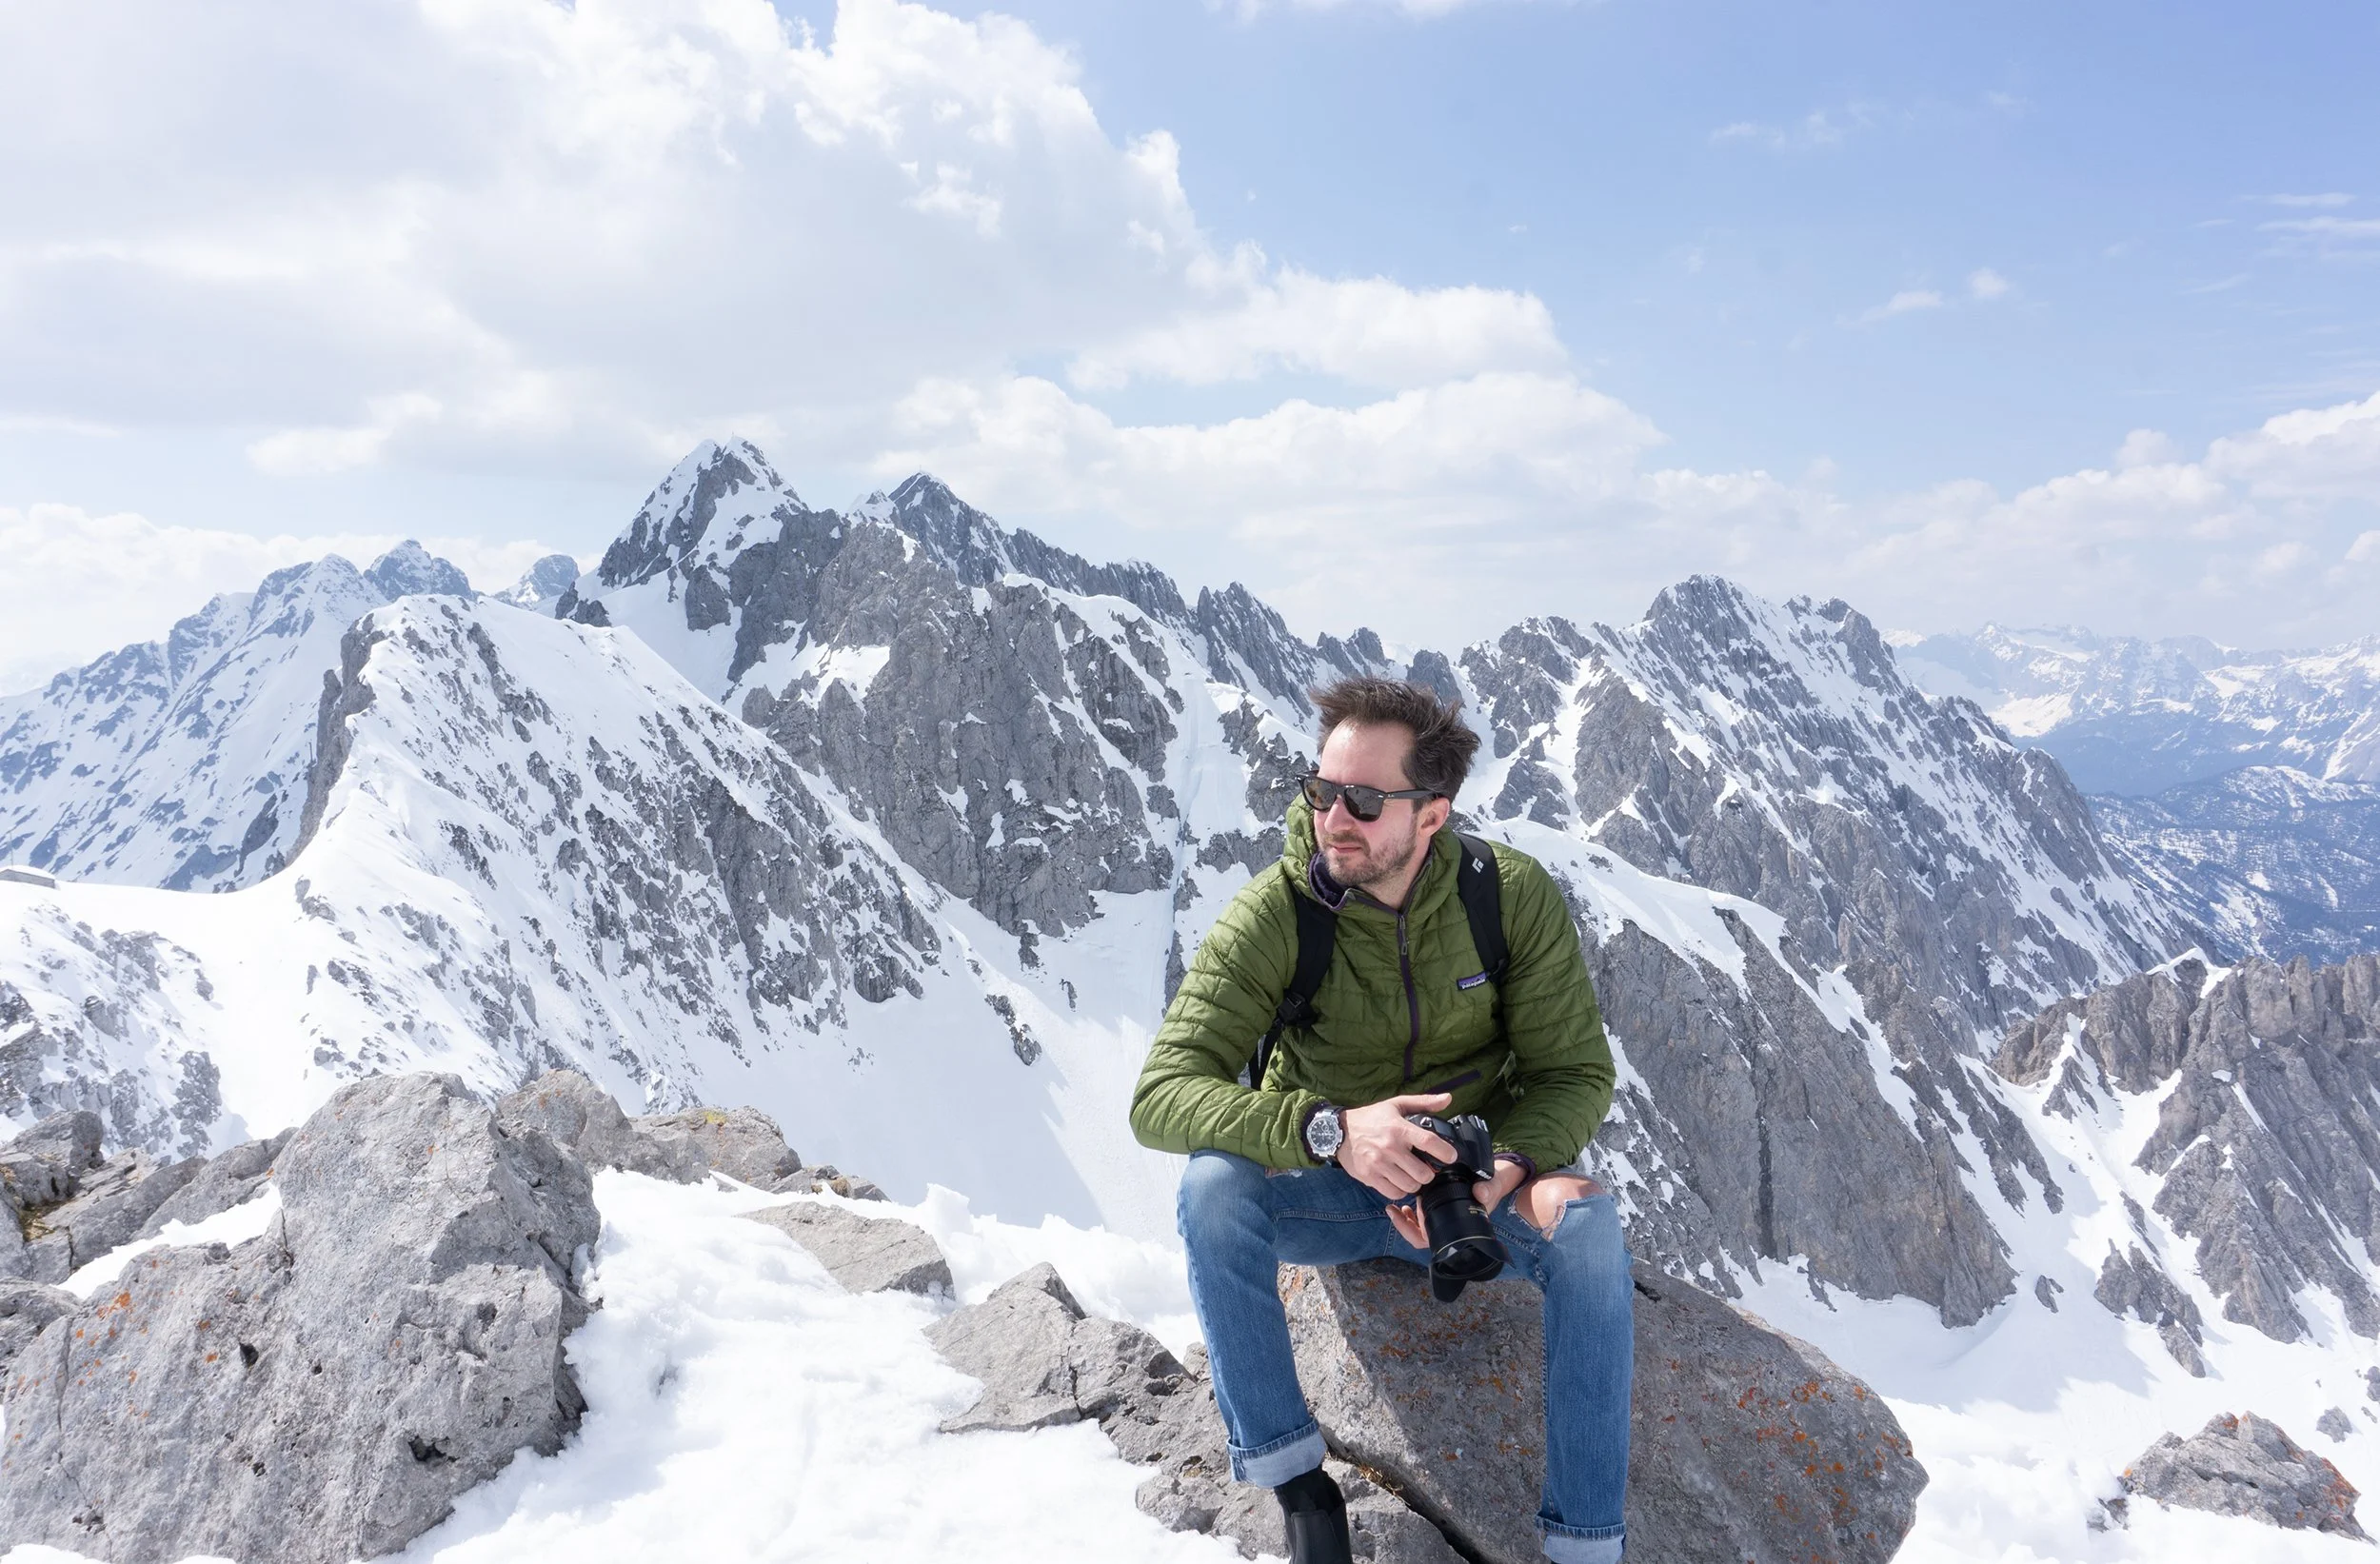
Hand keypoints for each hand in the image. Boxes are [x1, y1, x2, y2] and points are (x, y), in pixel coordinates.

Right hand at [1337, 1093, 1456, 1199]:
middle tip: (1427, 1169)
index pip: (1428, 1142)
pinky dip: (1401, 1190)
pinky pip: (1394, 1193)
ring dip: (1415, 1183)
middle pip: (1422, 1173)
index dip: (1445, 1152)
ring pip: (1410, 1185)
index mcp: (1398, 1128)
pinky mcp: (1370, 1177)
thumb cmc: (1371, 1118)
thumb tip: (1448, 1099)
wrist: (1339, 1131)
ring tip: (1413, 1175)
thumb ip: (1424, 1102)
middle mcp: (1389, 1147)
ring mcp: (1378, 1164)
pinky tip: (1399, 1181)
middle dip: (1429, 1173)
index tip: (1451, 1156)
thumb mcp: (1396, 1105)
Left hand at [1385, 1156, 1525, 1249]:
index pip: (1434, 1240)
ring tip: (1394, 1206)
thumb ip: (1489, 1189)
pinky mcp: (1439, 1209)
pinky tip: (1405, 1200)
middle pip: (1420, 1237)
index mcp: (1460, 1226)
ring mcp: (1443, 1219)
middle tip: (1393, 1208)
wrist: (1497, 1178)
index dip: (1416, 1230)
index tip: (1406, 1212)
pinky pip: (1420, 1218)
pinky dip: (1410, 1211)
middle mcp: (1449, 1226)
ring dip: (1404, 1219)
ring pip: (1417, 1229)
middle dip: (1404, 1225)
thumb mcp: (1493, 1185)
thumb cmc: (1493, 1185)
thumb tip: (1480, 1193)